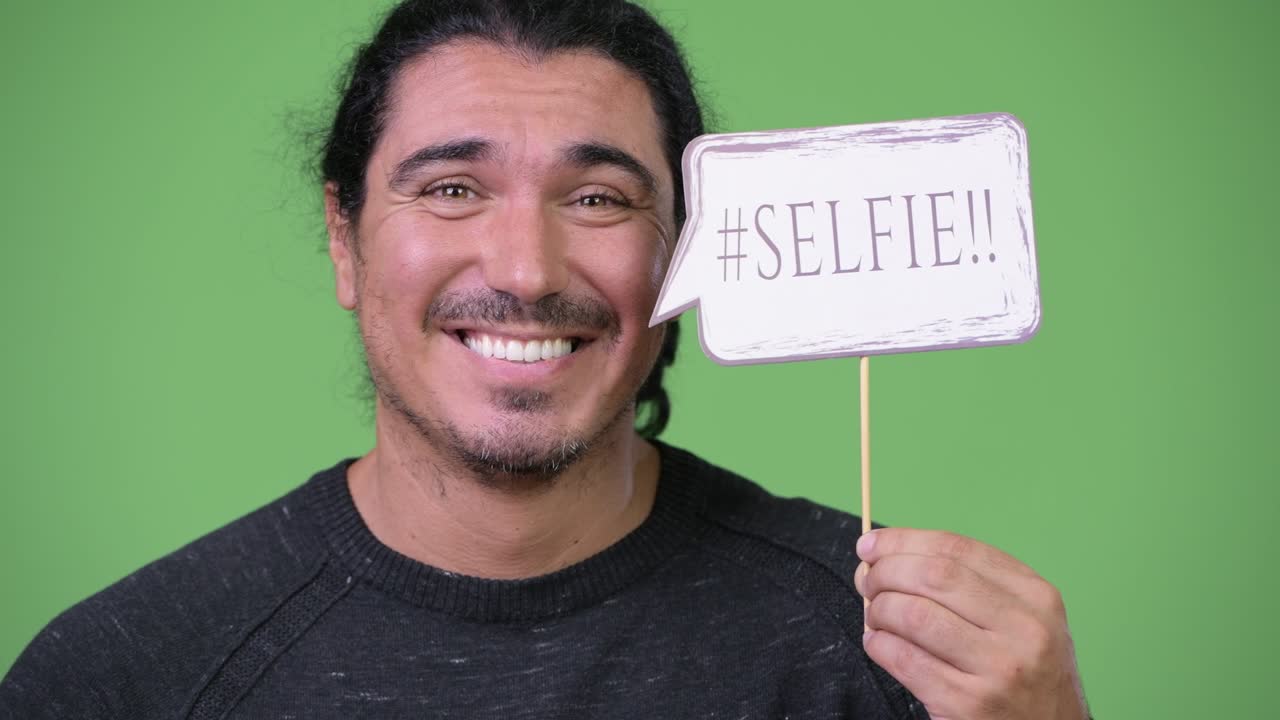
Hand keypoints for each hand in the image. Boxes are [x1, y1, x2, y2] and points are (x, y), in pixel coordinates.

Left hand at [854, 528, 1088, 719]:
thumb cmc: (1026, 671)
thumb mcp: (1022, 619)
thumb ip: (967, 585)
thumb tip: (886, 556)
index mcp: (1036, 596)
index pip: (956, 549)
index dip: (904, 540)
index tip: (871, 544)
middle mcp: (1023, 628)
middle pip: (933, 576)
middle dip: (886, 572)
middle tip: (868, 582)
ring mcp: (998, 668)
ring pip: (914, 615)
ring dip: (879, 610)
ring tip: (875, 617)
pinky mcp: (969, 703)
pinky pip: (905, 660)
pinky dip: (879, 645)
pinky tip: (878, 643)